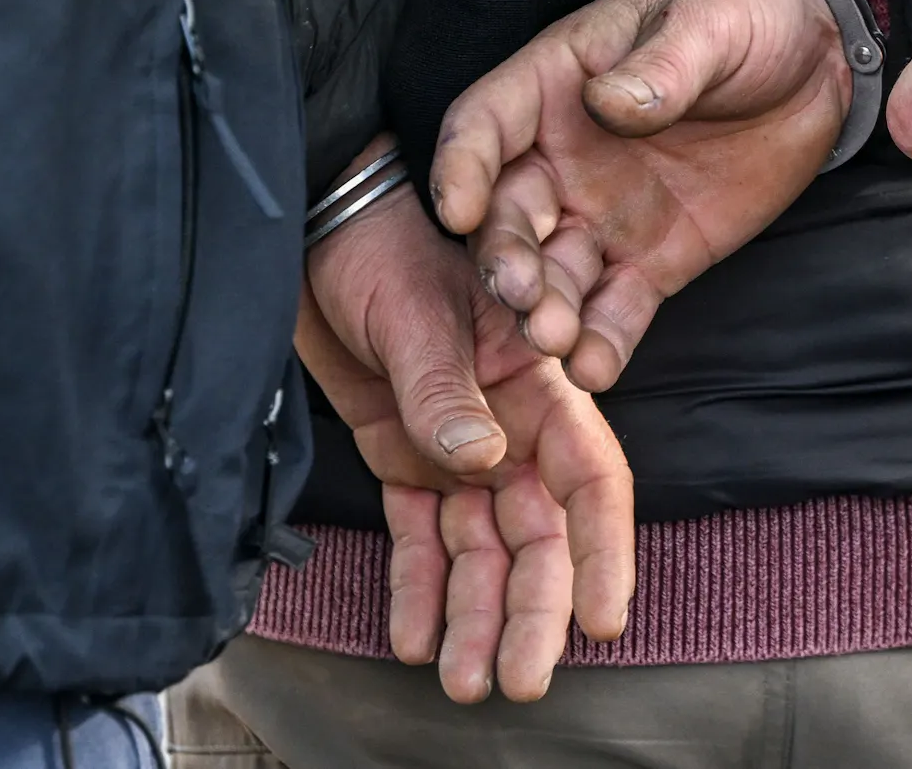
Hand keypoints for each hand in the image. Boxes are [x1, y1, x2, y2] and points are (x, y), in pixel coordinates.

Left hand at [298, 140, 634, 702]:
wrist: (309, 229)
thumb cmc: (377, 246)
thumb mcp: (414, 311)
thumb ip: (444, 390)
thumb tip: (481, 463)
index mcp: (535, 381)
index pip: (589, 476)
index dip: (602, 549)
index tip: (600, 618)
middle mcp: (508, 424)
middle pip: (537, 533)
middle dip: (532, 609)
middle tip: (520, 679)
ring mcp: (458, 446)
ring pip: (481, 549)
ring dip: (476, 616)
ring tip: (465, 682)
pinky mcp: (404, 459)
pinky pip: (421, 537)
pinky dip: (419, 589)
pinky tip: (416, 639)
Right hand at [429, 0, 850, 391]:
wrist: (817, 64)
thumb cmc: (747, 16)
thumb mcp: (710, 23)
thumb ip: (662, 65)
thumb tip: (611, 103)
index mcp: (555, 84)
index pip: (484, 125)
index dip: (463, 166)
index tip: (460, 210)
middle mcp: (561, 157)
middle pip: (509, 214)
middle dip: (506, 257)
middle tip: (521, 294)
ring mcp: (603, 215)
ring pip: (555, 272)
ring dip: (546, 310)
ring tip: (555, 340)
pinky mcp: (652, 261)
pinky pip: (616, 308)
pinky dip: (602, 342)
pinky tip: (596, 367)